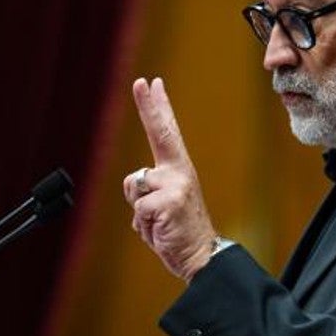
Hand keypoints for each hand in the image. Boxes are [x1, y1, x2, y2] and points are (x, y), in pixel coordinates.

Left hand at [123, 77, 217, 281]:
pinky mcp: (168, 202)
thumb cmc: (177, 229)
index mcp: (178, 169)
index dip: (158, 107)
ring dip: (138, 209)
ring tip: (158, 221)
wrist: (200, 255)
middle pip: (160, 133)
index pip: (165, 132)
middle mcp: (178, 171)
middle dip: (149, 106)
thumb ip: (149, 186)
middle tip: (142, 80)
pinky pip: (138, 209)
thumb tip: (138, 182)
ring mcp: (175, 186)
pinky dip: (143, 225)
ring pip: (134, 187)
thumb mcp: (163, 203)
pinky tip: (160, 230)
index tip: (151, 82)